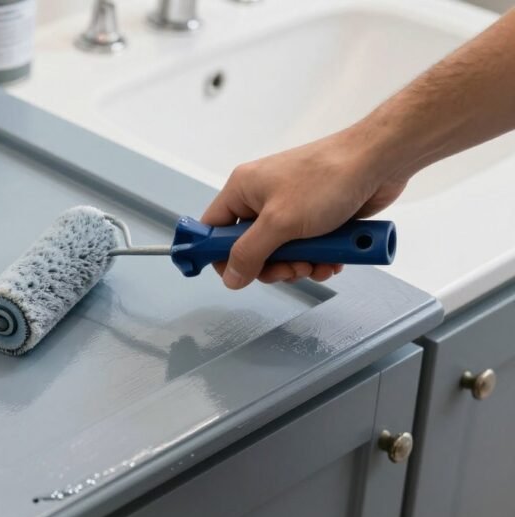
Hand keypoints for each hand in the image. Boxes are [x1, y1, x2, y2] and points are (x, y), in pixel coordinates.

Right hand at [201, 128, 407, 288]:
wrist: (379, 162)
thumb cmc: (328, 178)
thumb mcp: (280, 223)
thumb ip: (249, 253)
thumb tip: (230, 277)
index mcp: (243, 190)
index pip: (214, 230)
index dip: (219, 255)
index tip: (236, 275)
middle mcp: (263, 198)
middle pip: (250, 249)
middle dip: (272, 266)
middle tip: (291, 268)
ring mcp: (290, 208)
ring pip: (280, 253)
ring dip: (300, 266)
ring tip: (317, 263)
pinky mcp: (315, 217)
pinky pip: (306, 249)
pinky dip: (318, 259)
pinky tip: (333, 259)